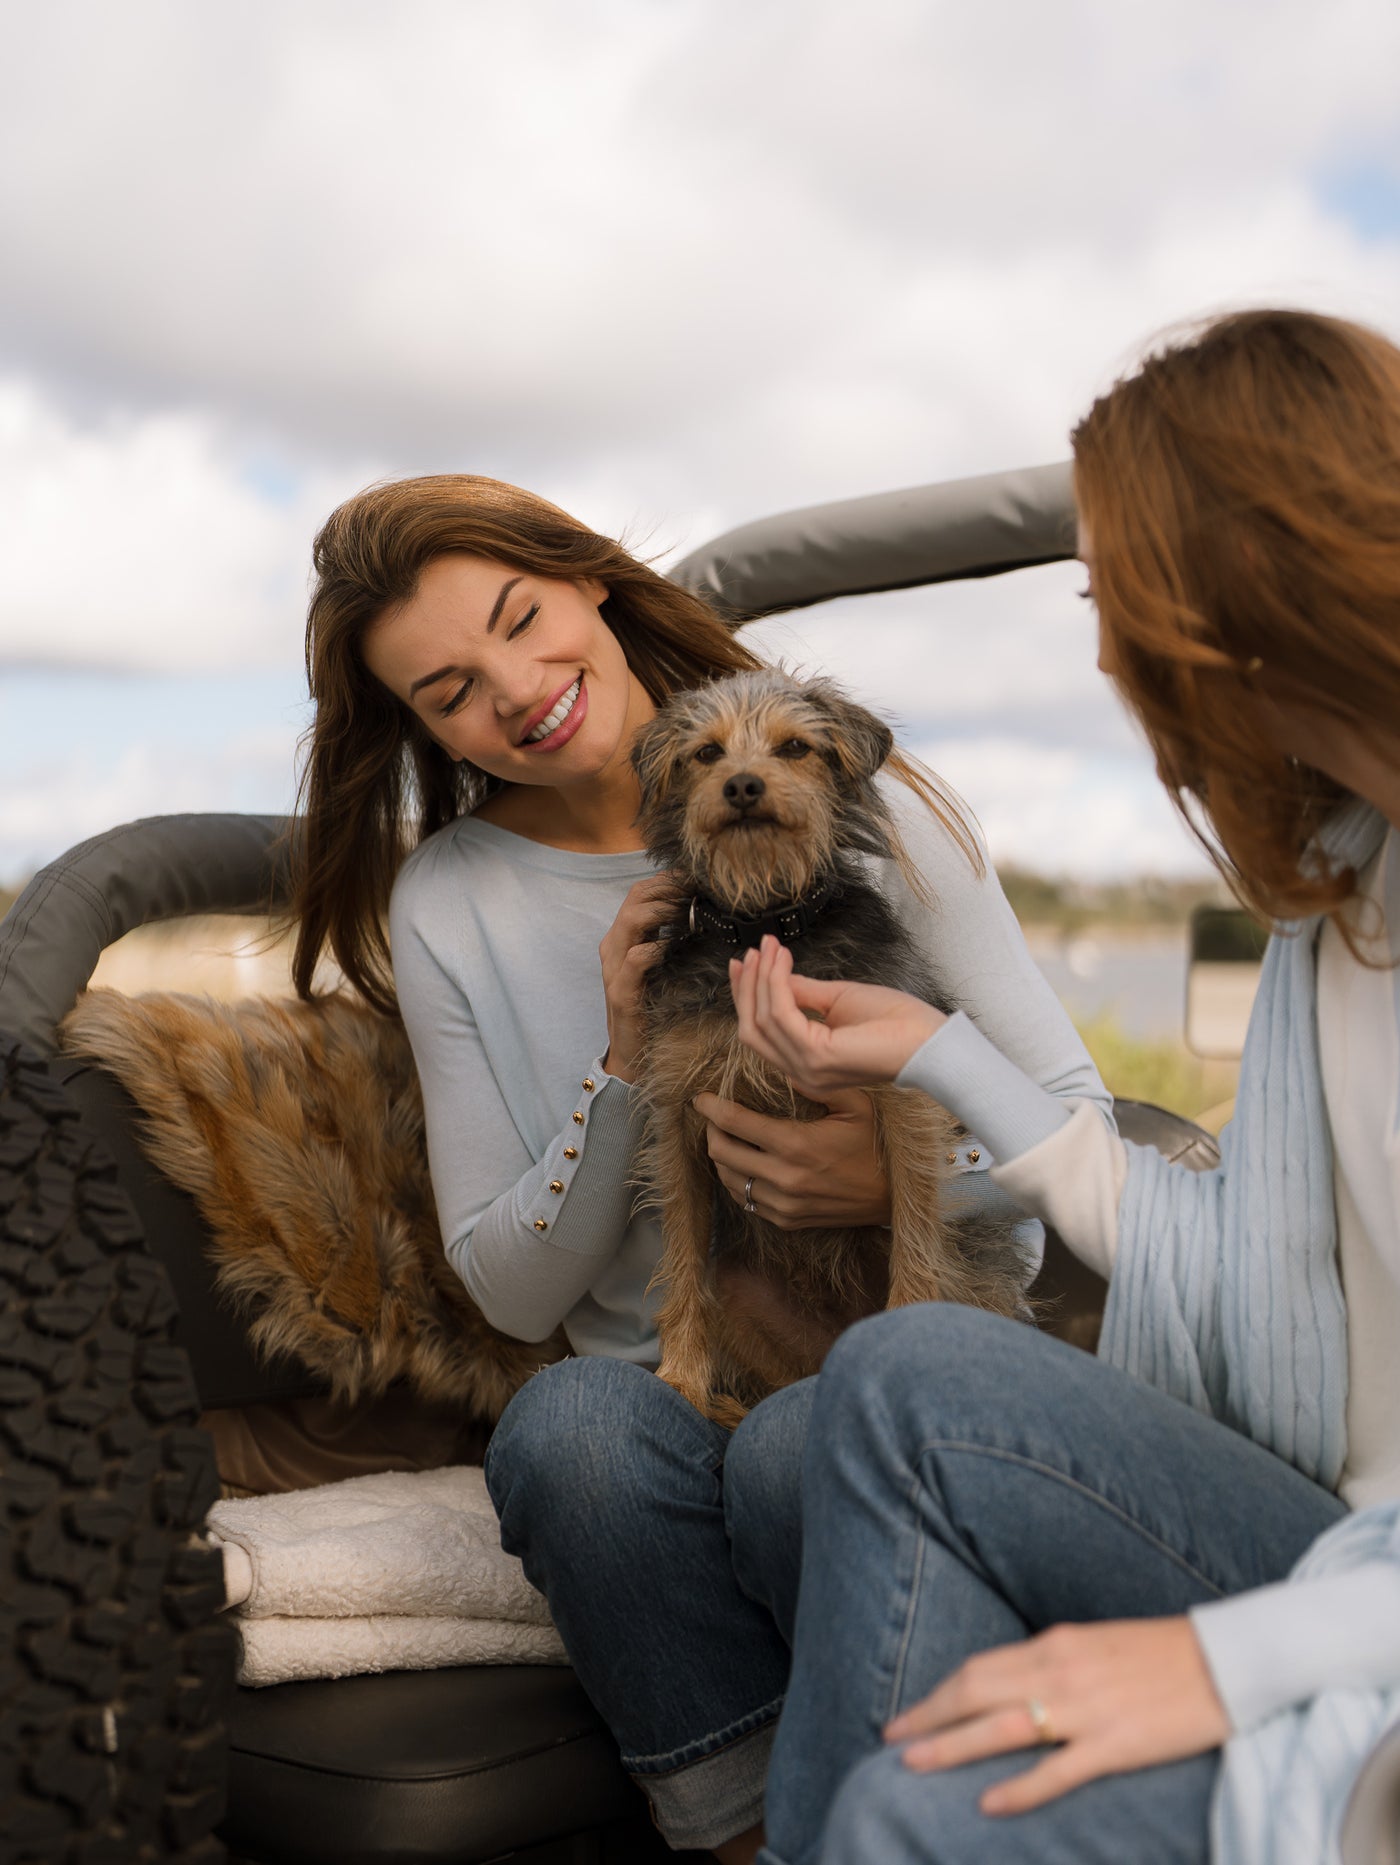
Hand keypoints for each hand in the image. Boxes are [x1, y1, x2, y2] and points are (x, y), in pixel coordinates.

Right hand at [598, 876, 679, 1082]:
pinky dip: (656, 947)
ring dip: (663, 911)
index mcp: (623, 938)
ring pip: (631, 921)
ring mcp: (614, 968)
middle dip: (667, 888)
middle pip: (635, 898)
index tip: (696, 878)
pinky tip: (675, 945)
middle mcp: (614, 947)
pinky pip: (635, 959)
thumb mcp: (661, 966)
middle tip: (697, 889)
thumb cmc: (651, 1007)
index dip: (668, 880)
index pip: (641, 892)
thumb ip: (672, 939)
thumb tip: (703, 914)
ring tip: (688, 911)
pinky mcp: (621, 991)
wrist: (631, 1052)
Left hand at [693, 1088, 891, 1228]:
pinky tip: (743, 1165)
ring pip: (728, 1179)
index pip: (734, 1123)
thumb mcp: (857, 1105)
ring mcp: (783, 1204)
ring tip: (726, 1138)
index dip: (711, 1107)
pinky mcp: (787, 1220)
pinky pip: (745, 1200)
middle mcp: (783, 1178)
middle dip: (711, 1129)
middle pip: (722, 1152)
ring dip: (721, 1156)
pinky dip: (736, 1180)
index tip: (700, 1098)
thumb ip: (818, 1082)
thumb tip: (782, 1066)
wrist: (893, 1197)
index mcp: (796, 1145)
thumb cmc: (875, 1145)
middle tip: (714, 1115)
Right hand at [729, 935, 945, 1097]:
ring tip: (771, 948)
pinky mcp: (816, 1056)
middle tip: (753, 951)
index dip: (747, 995)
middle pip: (751, 1029)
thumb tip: (773, 975)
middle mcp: (800, 1073)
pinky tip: (783, 961)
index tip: (746, 961)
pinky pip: (781, 1013)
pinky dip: (777, 983)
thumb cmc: (894, 1023)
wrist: (928, 1040)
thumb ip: (802, 992)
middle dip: (747, 986)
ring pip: (762, 1019)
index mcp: (806, 1065)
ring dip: (762, 978)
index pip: (761, 1033)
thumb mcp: (837, 1000)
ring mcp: (806, 1069)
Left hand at [883, 1618, 1228, 1816]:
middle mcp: (1060, 1671)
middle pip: (975, 1692)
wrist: (1227, 1661)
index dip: (938, 1694)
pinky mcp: (1116, 1744)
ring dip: (951, 1746)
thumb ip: (1053, 1666)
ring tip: (912, 1765)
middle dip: (929, 1717)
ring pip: (1001, 1728)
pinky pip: (1056, 1770)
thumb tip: (1013, 1688)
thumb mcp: (1096, 1647)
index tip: (907, 1715)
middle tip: (891, 1741)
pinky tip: (987, 1804)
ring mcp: (1086, 1709)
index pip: (978, 1669)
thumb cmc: (1162, 1655)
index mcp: (1055, 1645)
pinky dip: (1019, 1787)